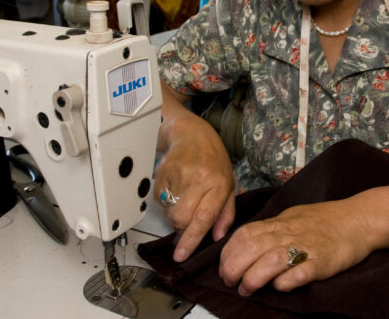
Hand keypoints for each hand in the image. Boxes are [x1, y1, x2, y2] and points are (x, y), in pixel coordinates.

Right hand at [154, 114, 235, 261]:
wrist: (192, 134)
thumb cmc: (214, 160)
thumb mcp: (229, 184)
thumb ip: (225, 212)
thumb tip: (217, 236)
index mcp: (219, 184)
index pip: (204, 218)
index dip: (191, 239)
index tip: (181, 255)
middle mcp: (199, 178)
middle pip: (182, 218)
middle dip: (182, 226)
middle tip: (188, 217)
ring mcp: (180, 173)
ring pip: (169, 211)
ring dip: (174, 214)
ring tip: (183, 199)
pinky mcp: (163, 171)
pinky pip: (159, 200)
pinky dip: (165, 201)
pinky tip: (175, 187)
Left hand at [218, 199, 372, 295]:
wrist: (359, 219)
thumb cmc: (326, 220)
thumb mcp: (293, 217)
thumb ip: (272, 229)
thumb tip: (249, 242)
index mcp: (281, 223)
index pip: (245, 233)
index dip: (229, 252)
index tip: (223, 266)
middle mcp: (290, 233)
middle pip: (253, 247)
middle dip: (234, 267)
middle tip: (230, 281)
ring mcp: (307, 247)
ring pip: (271, 260)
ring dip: (254, 277)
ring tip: (247, 288)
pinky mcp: (323, 262)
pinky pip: (301, 272)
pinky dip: (286, 281)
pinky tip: (279, 287)